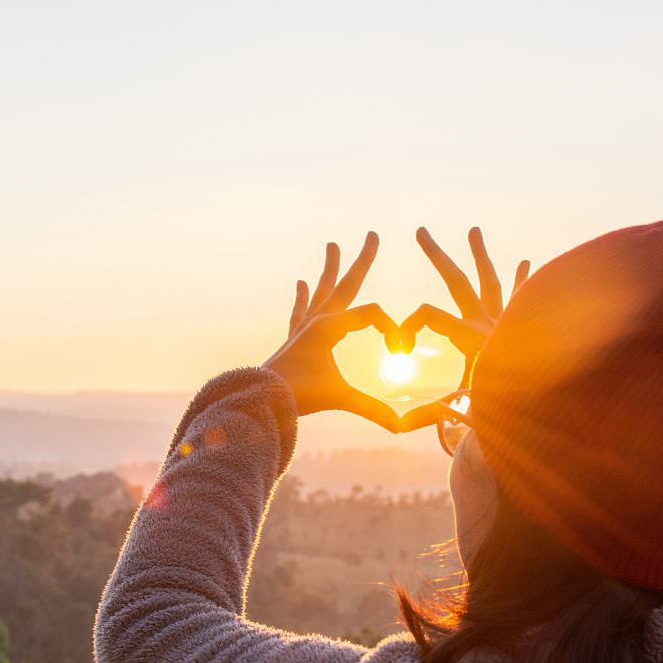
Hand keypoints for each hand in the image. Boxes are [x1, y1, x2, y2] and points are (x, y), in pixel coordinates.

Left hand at [263, 232, 402, 432]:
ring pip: (321, 290)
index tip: (400, 353)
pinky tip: (300, 282)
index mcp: (330, 326)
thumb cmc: (299, 395)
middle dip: (361, 260)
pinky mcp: (294, 338)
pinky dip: (301, 297)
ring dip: (329, 269)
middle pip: (345, 283)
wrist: (261, 398)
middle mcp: (317, 319)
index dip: (392, 330)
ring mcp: (304, 327)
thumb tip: (400, 427)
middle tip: (372, 234)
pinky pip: (300, 311)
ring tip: (332, 245)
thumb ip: (371, 409)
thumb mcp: (340, 398)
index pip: (372, 314)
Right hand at [393, 227, 530, 432]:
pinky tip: (525, 262)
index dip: (409, 326)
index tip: (399, 351)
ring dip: (481, 255)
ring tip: (474, 230)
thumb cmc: (511, 408)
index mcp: (472, 337)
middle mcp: (490, 323)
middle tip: (421, 231)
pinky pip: (524, 297)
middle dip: (438, 255)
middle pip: (458, 280)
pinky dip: (523, 280)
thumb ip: (437, 416)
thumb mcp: (466, 411)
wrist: (555, 406)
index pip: (430, 314)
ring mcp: (508, 323)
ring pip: (491, 280)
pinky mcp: (525, 329)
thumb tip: (405, 425)